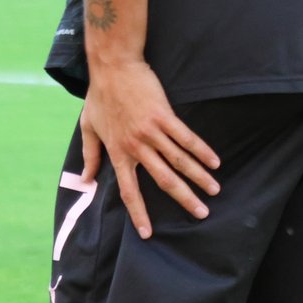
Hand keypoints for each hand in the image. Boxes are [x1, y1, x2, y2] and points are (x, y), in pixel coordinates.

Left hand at [80, 60, 219, 237]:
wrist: (113, 68)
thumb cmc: (100, 96)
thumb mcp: (88, 127)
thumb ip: (90, 155)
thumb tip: (86, 179)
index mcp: (118, 153)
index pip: (129, 192)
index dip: (139, 213)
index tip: (148, 233)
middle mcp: (136, 147)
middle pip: (164, 180)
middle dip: (184, 199)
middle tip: (201, 213)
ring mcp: (151, 132)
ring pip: (179, 161)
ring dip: (199, 177)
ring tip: (214, 190)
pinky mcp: (165, 116)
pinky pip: (187, 137)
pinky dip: (202, 151)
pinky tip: (215, 161)